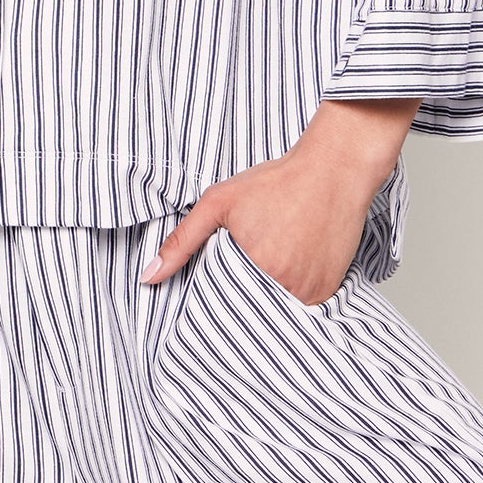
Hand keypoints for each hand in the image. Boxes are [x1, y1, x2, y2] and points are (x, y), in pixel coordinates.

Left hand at [141, 98, 419, 305]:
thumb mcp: (218, 202)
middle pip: (250, 311)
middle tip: (248, 265)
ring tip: (270, 264)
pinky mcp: (329, 292)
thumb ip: (182, 241)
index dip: (216, 298)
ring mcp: (311, 293)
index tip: (217, 286)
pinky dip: (292, 295)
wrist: (334, 171)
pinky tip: (290, 267)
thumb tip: (148, 277)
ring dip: (267, 299)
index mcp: (256, 269)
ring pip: (276, 311)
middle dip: (241, 300)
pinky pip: (301, 308)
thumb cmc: (276, 183)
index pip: (222, 307)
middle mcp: (286, 288)